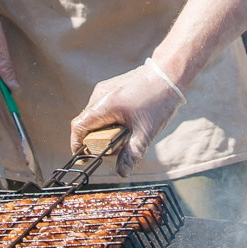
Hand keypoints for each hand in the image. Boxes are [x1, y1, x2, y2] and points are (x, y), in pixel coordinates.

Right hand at [71, 62, 184, 176]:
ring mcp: (105, 89)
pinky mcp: (112, 87)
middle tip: (113, 149)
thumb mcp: (146, 132)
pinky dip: (109, 119)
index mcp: (104, 105)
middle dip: (96, 139)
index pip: (79, 127)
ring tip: (124, 135)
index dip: (77, 144)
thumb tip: (121, 173)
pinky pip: (103, 107)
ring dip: (103, 129)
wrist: (169, 74)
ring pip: (95, 115)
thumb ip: (132, 153)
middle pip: (86, 122)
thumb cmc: (158, 100)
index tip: (83, 157)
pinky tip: (127, 123)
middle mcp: (100, 94)